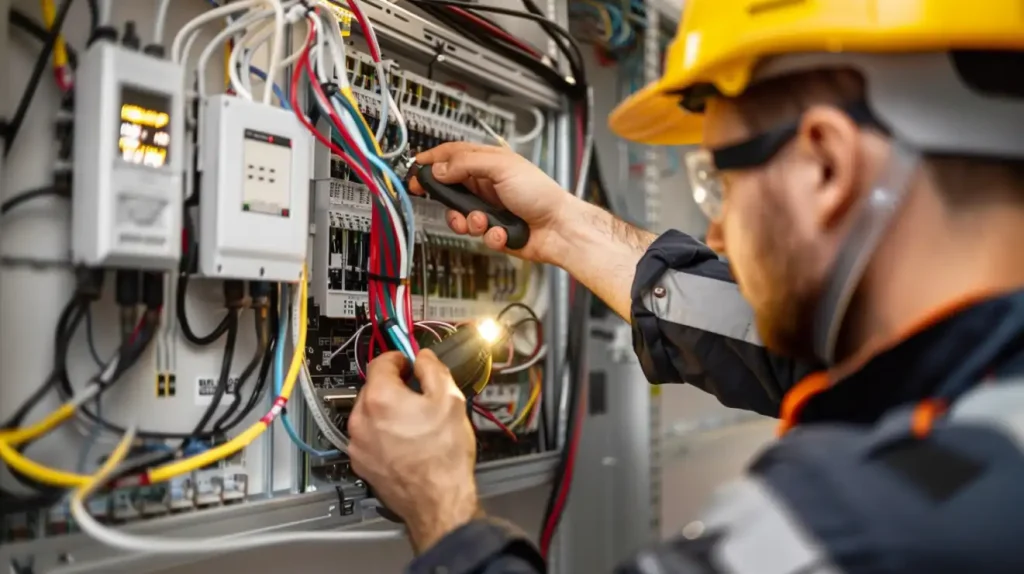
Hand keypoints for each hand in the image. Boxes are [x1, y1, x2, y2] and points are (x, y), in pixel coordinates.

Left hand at [348, 350, 479, 552]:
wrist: (438, 501)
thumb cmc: (443, 455)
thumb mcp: (450, 400)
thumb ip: (433, 369)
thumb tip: (423, 358)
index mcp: (380, 398)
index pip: (381, 362)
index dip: (399, 359)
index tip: (409, 364)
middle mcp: (361, 419)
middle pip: (373, 388)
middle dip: (394, 387)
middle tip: (419, 396)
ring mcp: (358, 444)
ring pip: (370, 414)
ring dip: (387, 412)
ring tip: (415, 424)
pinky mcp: (361, 463)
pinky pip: (369, 437)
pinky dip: (383, 434)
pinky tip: (407, 443)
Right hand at [411, 142, 579, 263]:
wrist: (558, 229)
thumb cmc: (539, 194)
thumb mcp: (501, 168)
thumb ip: (467, 164)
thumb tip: (440, 168)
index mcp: (488, 163)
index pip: (453, 155)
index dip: (432, 160)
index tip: (415, 168)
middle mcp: (486, 185)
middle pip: (450, 188)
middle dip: (445, 198)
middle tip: (438, 201)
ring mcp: (489, 209)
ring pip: (460, 216)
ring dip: (469, 221)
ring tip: (484, 222)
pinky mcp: (494, 231)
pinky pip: (478, 235)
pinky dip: (490, 236)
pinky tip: (503, 233)